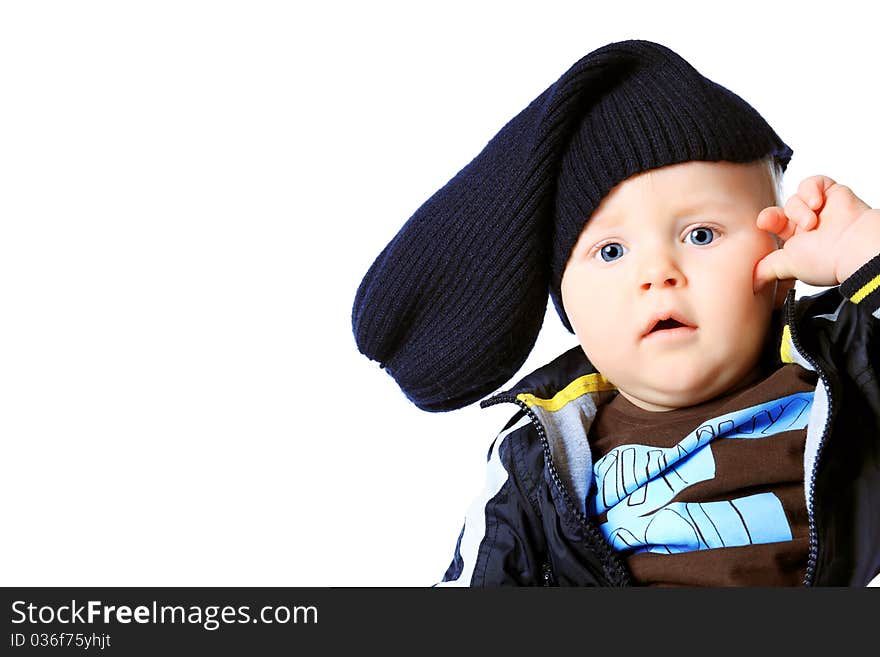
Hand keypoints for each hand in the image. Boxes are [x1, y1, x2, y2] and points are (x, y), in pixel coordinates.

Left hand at [753, 175, 873, 292]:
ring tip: (812, 221)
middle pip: (781, 210)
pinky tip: (817, 202)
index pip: (773, 226)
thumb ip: (766, 269)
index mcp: (796, 242)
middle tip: (786, 223)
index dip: (767, 220)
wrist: (855, 248)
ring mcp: (820, 209)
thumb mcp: (786, 266)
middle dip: (779, 215)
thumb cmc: (826, 260)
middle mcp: (807, 225)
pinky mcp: (833, 193)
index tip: (764, 222)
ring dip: (799, 208)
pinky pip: (812, 182)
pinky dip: (810, 189)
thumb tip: (753, 282)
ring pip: (795, 197)